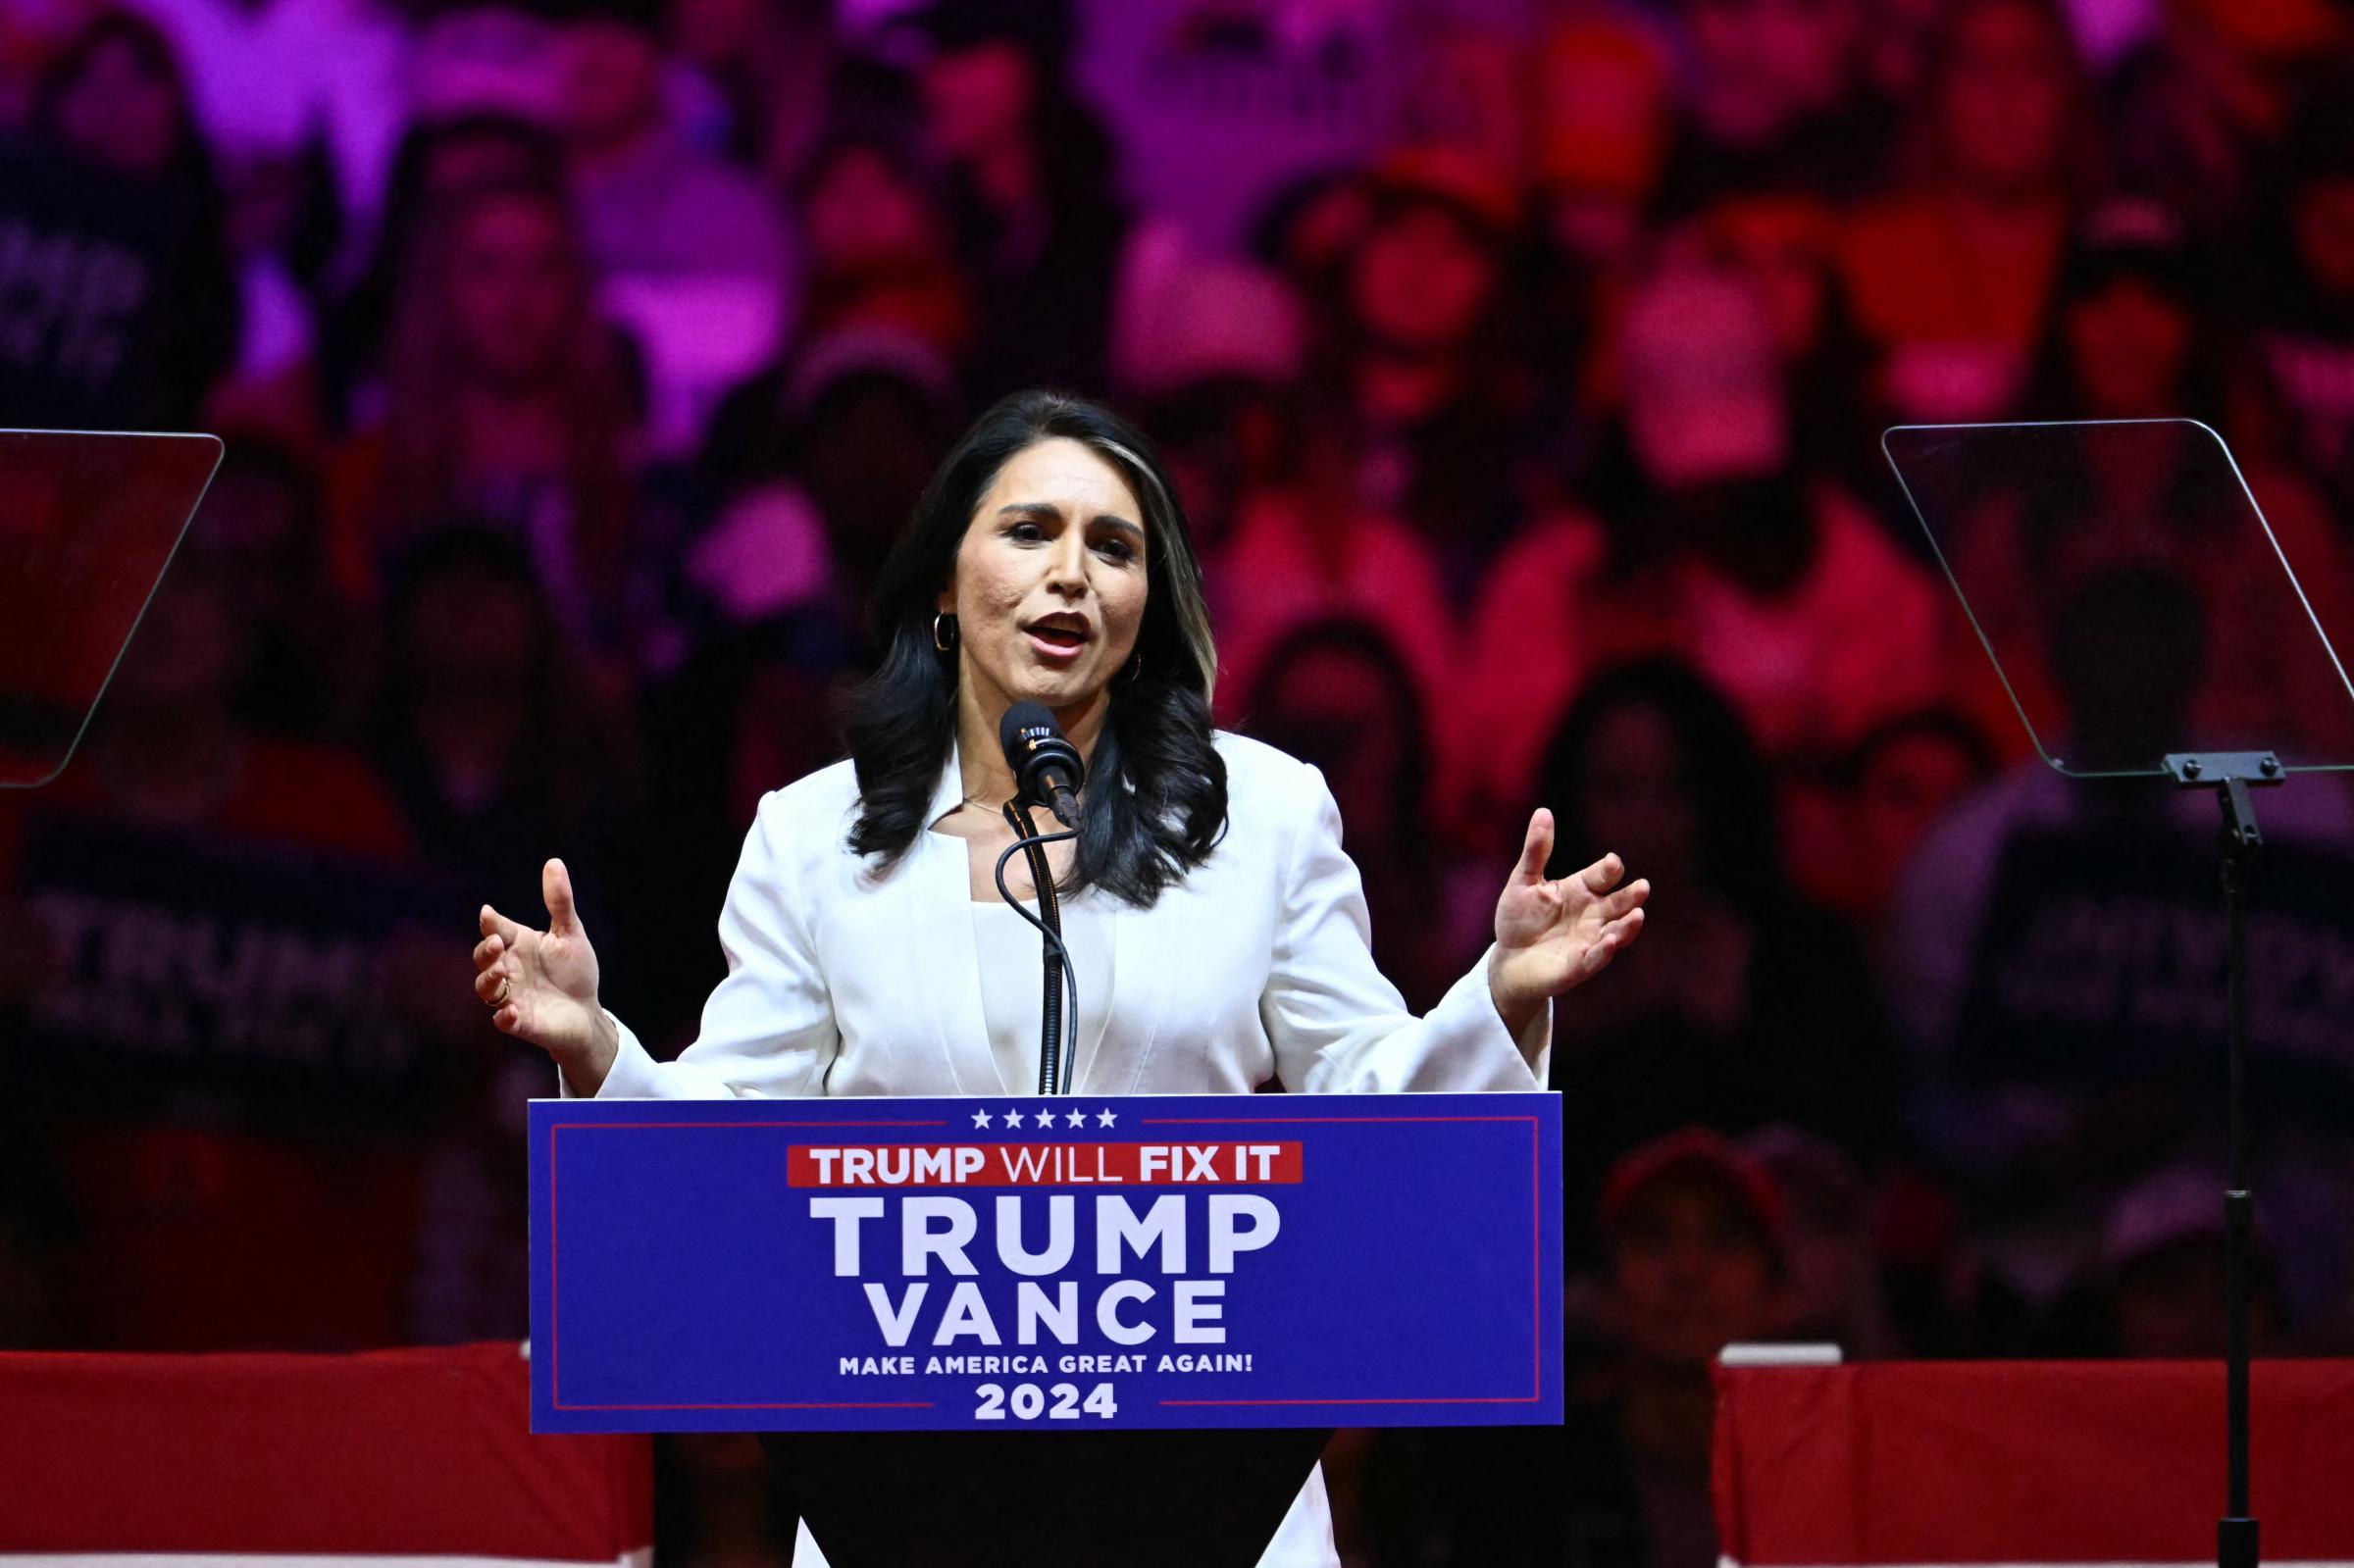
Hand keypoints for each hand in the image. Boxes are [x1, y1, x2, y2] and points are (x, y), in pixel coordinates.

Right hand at [474, 859, 611, 1074]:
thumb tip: (554, 862)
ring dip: (489, 980)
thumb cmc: (575, 971)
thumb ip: (560, 902)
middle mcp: (509, 969)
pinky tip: (512, 1011)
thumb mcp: (570, 934)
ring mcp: (512, 996)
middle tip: (497, 943)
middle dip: (485, 951)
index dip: (490, 922)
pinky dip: (505, 1016)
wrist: (587, 1012)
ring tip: (501, 971)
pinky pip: (504, 1021)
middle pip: (483, 958)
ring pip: (486, 989)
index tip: (488, 914)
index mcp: (519, 945)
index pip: (496, 929)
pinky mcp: (520, 1022)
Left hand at [1488, 809, 1648, 1035]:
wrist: (1508, 959)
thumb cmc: (1519, 919)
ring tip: (1637, 915)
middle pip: (1618, 903)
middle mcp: (1592, 914)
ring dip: (1627, 925)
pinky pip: (1595, 959)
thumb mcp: (1523, 881)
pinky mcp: (1579, 966)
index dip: (1609, 869)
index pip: (1601, 876)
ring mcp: (1589, 940)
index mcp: (1581, 890)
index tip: (1612, 863)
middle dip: (1631, 896)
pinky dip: (1603, 951)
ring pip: (1616, 931)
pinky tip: (1608, 942)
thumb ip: (1536, 851)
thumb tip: (1543, 811)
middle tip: (1643, 887)